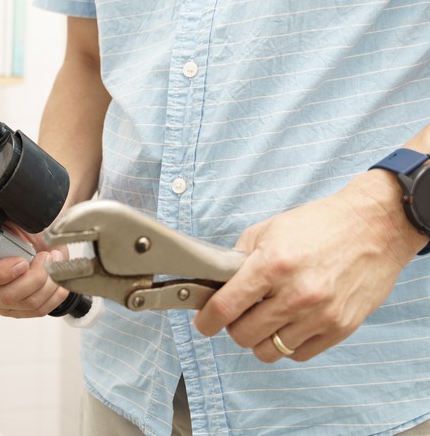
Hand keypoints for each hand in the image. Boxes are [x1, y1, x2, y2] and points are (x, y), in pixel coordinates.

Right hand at [0, 226, 70, 317]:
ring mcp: (1, 303)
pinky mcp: (19, 311)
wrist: (34, 242)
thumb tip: (17, 222)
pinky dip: (55, 295)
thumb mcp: (12, 221)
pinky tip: (59, 280)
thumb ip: (9, 222)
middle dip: (36, 277)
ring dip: (50, 283)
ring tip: (55, 262)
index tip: (23, 260)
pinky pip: (40, 310)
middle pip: (8, 296)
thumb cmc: (20, 232)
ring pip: (29, 304)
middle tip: (47, 257)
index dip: (1, 272)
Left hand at [193, 169, 424, 361]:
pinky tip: (289, 324)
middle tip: (239, 313)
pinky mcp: (340, 328)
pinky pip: (298, 354)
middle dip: (233, 326)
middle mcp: (296, 293)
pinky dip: (287, 344)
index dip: (206, 321)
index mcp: (272, 265)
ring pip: (269, 350)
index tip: (203, 323)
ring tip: (266, 319)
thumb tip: (216, 285)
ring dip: (260, 338)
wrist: (375, 227)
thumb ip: (238, 259)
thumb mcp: (268, 230)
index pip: (225, 308)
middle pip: (243, 335)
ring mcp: (320, 314)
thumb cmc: (320, 226)